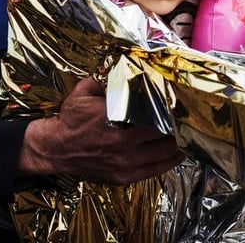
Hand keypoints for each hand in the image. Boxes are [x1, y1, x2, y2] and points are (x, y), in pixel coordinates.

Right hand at [19, 77, 184, 184]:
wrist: (55, 148)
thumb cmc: (70, 119)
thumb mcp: (84, 92)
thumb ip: (104, 80)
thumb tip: (121, 67)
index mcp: (118, 119)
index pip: (155, 114)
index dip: (170, 109)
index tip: (181, 102)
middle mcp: (125, 143)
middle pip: (164, 134)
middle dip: (178, 126)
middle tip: (188, 117)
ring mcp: (126, 163)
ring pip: (164, 153)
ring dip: (178, 144)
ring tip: (189, 134)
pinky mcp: (124, 177)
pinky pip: (155, 171)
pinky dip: (170, 162)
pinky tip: (179, 154)